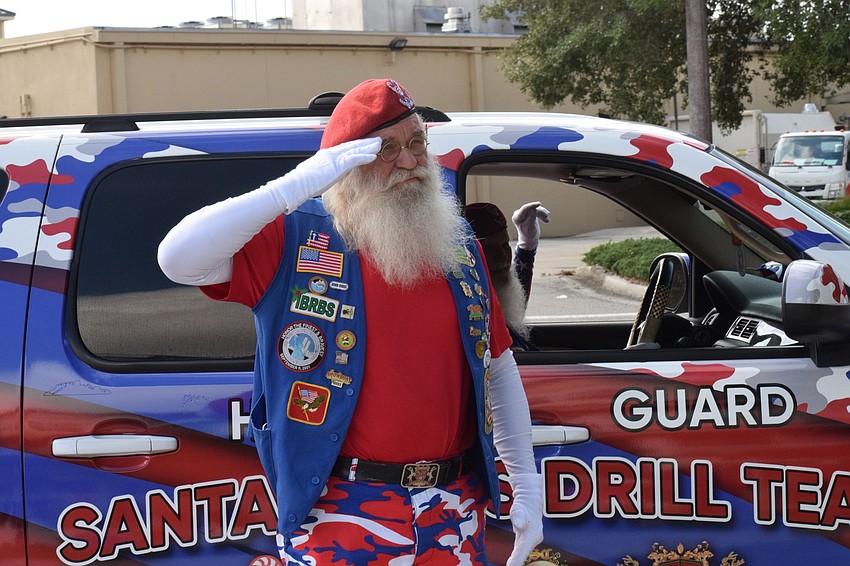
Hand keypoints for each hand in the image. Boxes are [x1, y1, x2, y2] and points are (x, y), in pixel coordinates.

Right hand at [267, 137, 381, 212]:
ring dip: (368, 146)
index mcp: (325, 155)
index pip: (343, 148)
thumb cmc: (301, 184)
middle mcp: (330, 153)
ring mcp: (334, 158)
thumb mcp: (314, 175)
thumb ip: (322, 173)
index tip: (364, 143)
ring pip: (355, 149)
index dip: (355, 145)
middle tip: (377, 139)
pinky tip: (373, 155)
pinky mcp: (337, 165)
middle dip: (365, 142)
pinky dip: (364, 156)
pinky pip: (354, 158)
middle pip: (351, 145)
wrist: (295, 185)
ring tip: (379, 144)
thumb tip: (325, 176)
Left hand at [506, 472, 543, 565]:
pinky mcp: (525, 542)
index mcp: (532, 534)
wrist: (530, 501)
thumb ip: (518, 516)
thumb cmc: (524, 504)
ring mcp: (530, 542)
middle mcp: (534, 540)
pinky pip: (519, 552)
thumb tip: (518, 523)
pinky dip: (515, 558)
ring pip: (522, 554)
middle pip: (523, 555)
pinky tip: (510, 563)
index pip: (523, 550)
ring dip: (516, 562)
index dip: (517, 560)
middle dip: (516, 563)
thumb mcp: (519, 508)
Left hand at [512, 202, 549, 250]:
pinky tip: (546, 218)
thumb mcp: (530, 227)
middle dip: (540, 212)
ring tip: (547, 220)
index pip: (524, 209)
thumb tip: (534, 209)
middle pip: (531, 209)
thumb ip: (531, 218)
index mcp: (517, 217)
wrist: (529, 240)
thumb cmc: (528, 235)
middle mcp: (519, 214)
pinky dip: (542, 214)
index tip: (539, 204)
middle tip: (547, 216)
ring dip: (542, 214)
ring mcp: (524, 213)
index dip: (532, 205)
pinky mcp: (528, 213)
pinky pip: (536, 211)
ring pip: (535, 209)